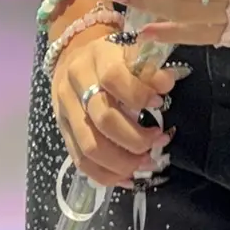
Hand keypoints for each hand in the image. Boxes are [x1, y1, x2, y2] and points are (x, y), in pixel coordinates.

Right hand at [50, 28, 178, 189]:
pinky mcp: (62, 132)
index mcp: (95, 58)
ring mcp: (65, 111)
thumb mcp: (130, 52)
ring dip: (122, 162)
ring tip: (147, 162)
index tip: (160, 102)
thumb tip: (167, 84)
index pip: (112, 77)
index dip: (138, 94)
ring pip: (90, 146)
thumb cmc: (110, 57)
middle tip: (158, 140)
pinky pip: (80, 161)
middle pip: (102, 119)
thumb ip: (149, 68)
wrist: (73, 55)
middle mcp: (75, 84)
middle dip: (135, 138)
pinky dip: (105, 175)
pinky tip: (127, 177)